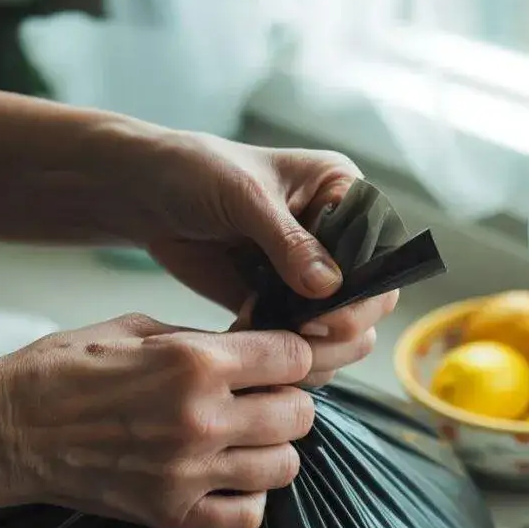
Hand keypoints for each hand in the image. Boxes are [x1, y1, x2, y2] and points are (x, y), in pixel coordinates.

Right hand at [0, 313, 314, 527]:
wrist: (5, 430)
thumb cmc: (64, 369)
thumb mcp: (136, 329)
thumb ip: (202, 340)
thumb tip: (255, 347)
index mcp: (193, 361)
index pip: (293, 359)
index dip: (289, 355)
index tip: (275, 359)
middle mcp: (200, 418)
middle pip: (299, 415)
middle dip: (287, 400)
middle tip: (260, 398)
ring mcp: (188, 472)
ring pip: (284, 467)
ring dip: (271, 449)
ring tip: (243, 438)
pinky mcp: (171, 513)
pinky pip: (248, 516)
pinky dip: (248, 497)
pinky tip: (225, 477)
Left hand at [140, 132, 397, 383]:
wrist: (146, 194)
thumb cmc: (197, 171)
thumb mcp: (245, 196)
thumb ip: (288, 241)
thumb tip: (329, 286)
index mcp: (343, 193)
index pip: (381, 250)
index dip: (366, 290)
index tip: (328, 316)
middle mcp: (337, 237)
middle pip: (371, 300)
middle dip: (343, 328)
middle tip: (300, 337)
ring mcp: (309, 275)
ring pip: (342, 332)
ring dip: (314, 350)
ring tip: (273, 349)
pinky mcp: (279, 304)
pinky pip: (299, 343)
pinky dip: (282, 356)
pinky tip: (248, 346)